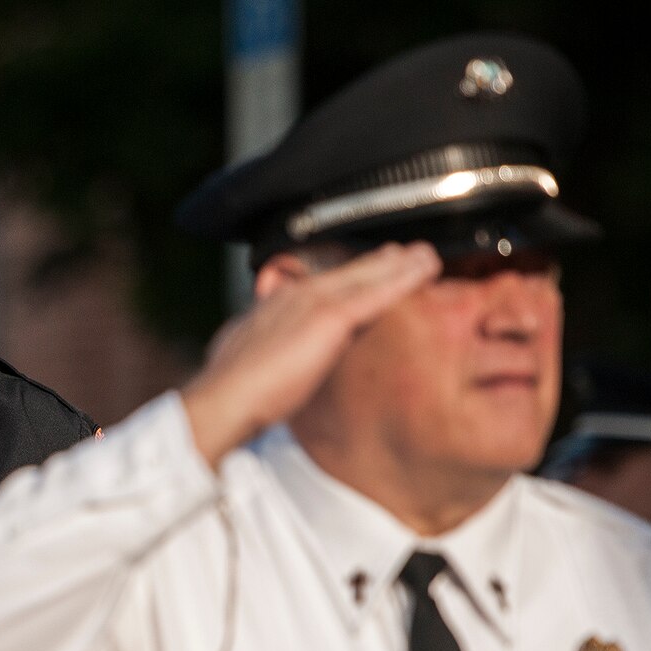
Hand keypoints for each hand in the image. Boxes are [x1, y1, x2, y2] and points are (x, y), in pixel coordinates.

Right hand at [179, 243, 440, 466]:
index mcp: (273, 308)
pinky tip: (423, 268)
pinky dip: (401, 278)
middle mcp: (293, 296)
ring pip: (363, 277)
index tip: (363, 273)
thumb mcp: (246, 364)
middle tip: (403, 254)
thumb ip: (266, 356)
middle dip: (373, 265)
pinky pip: (375, 293)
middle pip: (342, 275)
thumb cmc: (232, 392)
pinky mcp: (329, 316)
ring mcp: (311, 302)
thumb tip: (270, 364)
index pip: (316, 288)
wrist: (226, 397)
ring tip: (424, 255)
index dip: (343, 280)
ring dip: (396, 264)